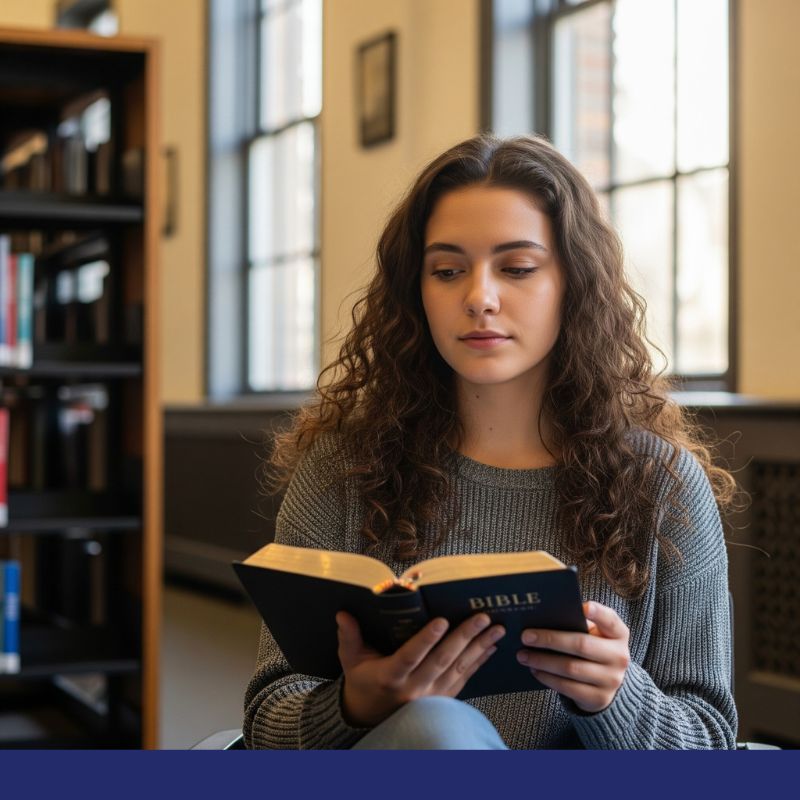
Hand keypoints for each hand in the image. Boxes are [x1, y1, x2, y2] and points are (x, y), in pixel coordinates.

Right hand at [336, 611, 504, 726]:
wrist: (369, 718)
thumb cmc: (361, 682)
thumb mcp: (350, 660)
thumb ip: (349, 636)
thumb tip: (343, 613)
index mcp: (390, 676)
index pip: (410, 656)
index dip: (426, 639)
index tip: (442, 621)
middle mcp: (413, 689)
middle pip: (442, 661)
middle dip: (464, 637)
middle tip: (482, 617)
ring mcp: (430, 697)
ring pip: (457, 669)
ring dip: (479, 648)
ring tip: (496, 629)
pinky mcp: (442, 700)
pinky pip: (463, 680)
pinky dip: (478, 662)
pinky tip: (491, 647)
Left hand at [516, 601, 629, 712]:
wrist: (608, 683)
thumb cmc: (594, 648)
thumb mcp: (595, 634)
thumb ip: (579, 623)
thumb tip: (544, 617)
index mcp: (618, 634)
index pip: (610, 620)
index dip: (598, 613)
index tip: (583, 607)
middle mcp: (619, 657)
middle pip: (581, 645)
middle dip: (550, 639)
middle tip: (526, 636)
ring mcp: (611, 680)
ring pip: (570, 668)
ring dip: (543, 661)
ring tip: (523, 655)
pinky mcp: (599, 698)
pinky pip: (568, 687)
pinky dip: (548, 678)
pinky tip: (535, 670)